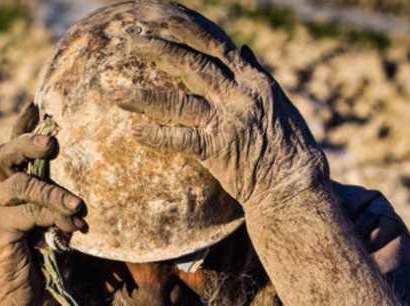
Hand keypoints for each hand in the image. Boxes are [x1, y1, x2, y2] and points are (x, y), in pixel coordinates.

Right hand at [0, 103, 84, 305]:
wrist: (12, 296)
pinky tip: (73, 230)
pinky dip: (55, 219)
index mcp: (4, 188)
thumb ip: (55, 203)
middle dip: (28, 143)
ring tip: (77, 206)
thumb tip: (84, 190)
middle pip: (5, 156)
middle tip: (52, 141)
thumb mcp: (48, 224)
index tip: (36, 105)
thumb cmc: (35, 260)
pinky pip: (30, 213)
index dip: (22, 127)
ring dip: (54, 193)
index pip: (11, 151)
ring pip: (23, 185)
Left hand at [113, 18, 327, 208]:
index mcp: (252, 79)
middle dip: (158, 49)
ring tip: (115, 94)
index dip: (187, 30)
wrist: (294, 183)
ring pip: (177, 101)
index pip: (215, 45)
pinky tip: (133, 132)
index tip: (164, 18)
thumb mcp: (277, 101)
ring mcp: (226, 121)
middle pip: (190, 63)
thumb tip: (243, 49)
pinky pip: (180, 139)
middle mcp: (238, 94)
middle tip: (130, 41)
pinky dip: (156, 135)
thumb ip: (256, 74)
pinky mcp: (217, 150)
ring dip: (143, 96)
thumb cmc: (288, 144)